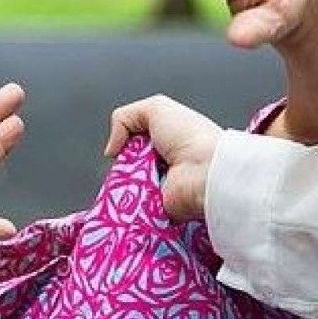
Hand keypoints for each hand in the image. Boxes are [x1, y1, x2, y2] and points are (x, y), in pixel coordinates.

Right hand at [105, 95, 221, 220]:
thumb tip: (111, 150)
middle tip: (128, 162)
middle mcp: (163, 164)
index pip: (132, 143)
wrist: (205, 172)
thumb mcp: (155, 108)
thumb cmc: (188, 136)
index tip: (124, 144)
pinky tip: (130, 196)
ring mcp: (159, 188)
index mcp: (167, 140)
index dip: (124, 143)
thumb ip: (124, 118)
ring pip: (125, 187)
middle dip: (122, 164)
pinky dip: (127, 204)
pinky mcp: (156, 210)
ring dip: (123, 183)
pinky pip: (131, 208)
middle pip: (126, 166)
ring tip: (130, 179)